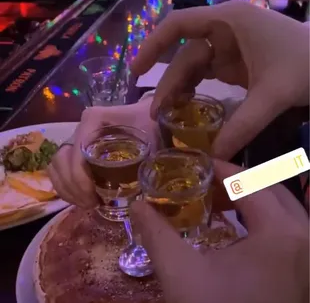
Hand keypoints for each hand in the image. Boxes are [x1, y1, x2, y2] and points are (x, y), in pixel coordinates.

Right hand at [48, 99, 160, 207]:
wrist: (145, 114)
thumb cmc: (148, 124)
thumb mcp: (150, 138)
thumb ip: (146, 159)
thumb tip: (138, 195)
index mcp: (93, 120)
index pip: (77, 152)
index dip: (80, 178)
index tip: (94, 198)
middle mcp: (80, 126)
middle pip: (62, 160)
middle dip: (73, 187)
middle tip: (92, 204)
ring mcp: (75, 137)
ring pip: (56, 164)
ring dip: (67, 188)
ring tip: (87, 204)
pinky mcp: (75, 147)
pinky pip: (58, 167)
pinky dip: (65, 184)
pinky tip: (80, 197)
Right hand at [131, 1, 308, 159]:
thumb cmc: (308, 65)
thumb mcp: (273, 95)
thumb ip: (243, 126)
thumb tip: (214, 157)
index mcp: (230, 23)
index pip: (179, 25)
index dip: (153, 45)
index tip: (136, 71)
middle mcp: (225, 32)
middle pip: (185, 56)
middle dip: (169, 84)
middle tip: (156, 115)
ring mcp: (230, 49)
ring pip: (194, 67)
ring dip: (179, 89)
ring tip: (167, 114)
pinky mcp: (236, 64)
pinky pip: (207, 75)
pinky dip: (195, 90)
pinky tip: (187, 107)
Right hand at [131, 160, 308, 302]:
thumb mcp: (180, 273)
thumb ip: (156, 234)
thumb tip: (136, 205)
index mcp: (281, 234)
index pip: (249, 181)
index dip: (220, 168)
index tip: (197, 163)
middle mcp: (305, 238)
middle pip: (270, 188)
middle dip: (236, 180)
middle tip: (205, 182)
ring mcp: (308, 254)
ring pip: (281, 207)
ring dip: (249, 197)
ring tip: (217, 201)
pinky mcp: (304, 267)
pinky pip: (286, 227)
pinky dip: (261, 218)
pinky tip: (236, 227)